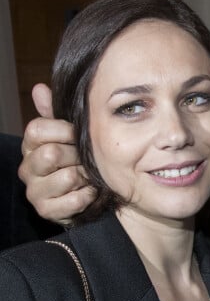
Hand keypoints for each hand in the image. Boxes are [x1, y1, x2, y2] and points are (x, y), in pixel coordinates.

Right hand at [18, 84, 95, 222]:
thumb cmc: (78, 159)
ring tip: (89, 176)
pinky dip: (89, 196)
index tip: (78, 133)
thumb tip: (39, 88)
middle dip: (77, 155)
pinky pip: (75, 200)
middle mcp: (28, 168)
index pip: (37, 130)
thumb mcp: (69, 134)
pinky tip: (90, 193)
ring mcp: (35, 192)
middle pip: (51, 153)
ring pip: (67, 177)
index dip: (64, 130)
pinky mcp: (46, 211)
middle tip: (86, 158)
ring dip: (86, 176)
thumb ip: (56, 113)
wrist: (88, 195)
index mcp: (31, 146)